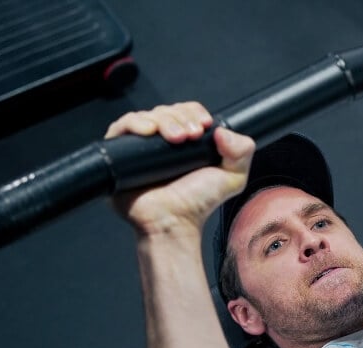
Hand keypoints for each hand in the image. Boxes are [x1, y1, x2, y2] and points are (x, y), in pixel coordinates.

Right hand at [106, 102, 254, 237]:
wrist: (173, 222)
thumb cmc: (198, 204)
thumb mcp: (233, 177)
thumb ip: (242, 151)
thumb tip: (222, 131)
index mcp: (186, 142)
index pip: (186, 112)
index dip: (194, 113)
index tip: (204, 126)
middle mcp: (162, 142)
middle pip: (168, 110)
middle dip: (181, 117)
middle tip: (191, 136)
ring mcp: (141, 147)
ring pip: (148, 115)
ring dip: (164, 119)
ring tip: (176, 138)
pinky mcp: (119, 153)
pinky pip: (122, 127)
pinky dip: (136, 123)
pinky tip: (149, 131)